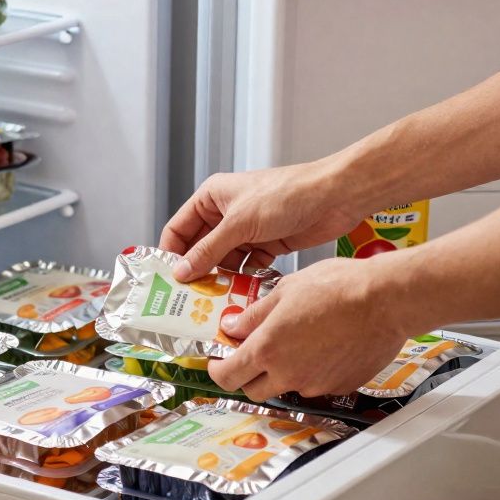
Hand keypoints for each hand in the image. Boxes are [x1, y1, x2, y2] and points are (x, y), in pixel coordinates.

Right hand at [159, 159, 358, 281]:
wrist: (334, 198)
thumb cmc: (286, 195)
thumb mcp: (240, 224)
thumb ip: (208, 250)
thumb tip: (180, 272)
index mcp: (212, 198)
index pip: (178, 229)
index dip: (170, 254)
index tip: (165, 282)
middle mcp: (226, 214)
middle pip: (200, 249)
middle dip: (196, 272)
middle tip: (187, 301)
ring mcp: (247, 231)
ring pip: (224, 262)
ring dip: (221, 281)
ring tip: (214, 304)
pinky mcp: (267, 245)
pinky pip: (247, 269)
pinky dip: (244, 281)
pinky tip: (243, 296)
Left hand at [207, 257, 414, 401]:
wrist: (385, 300)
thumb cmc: (339, 288)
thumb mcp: (285, 290)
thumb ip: (253, 314)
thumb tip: (233, 326)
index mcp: (267, 349)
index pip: (226, 376)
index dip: (218, 369)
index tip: (219, 360)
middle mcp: (288, 374)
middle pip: (252, 391)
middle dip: (247, 375)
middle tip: (253, 353)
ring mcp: (315, 385)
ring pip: (286, 388)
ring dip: (282, 373)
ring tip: (297, 342)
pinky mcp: (339, 387)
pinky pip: (316, 385)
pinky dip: (312, 372)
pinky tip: (323, 347)